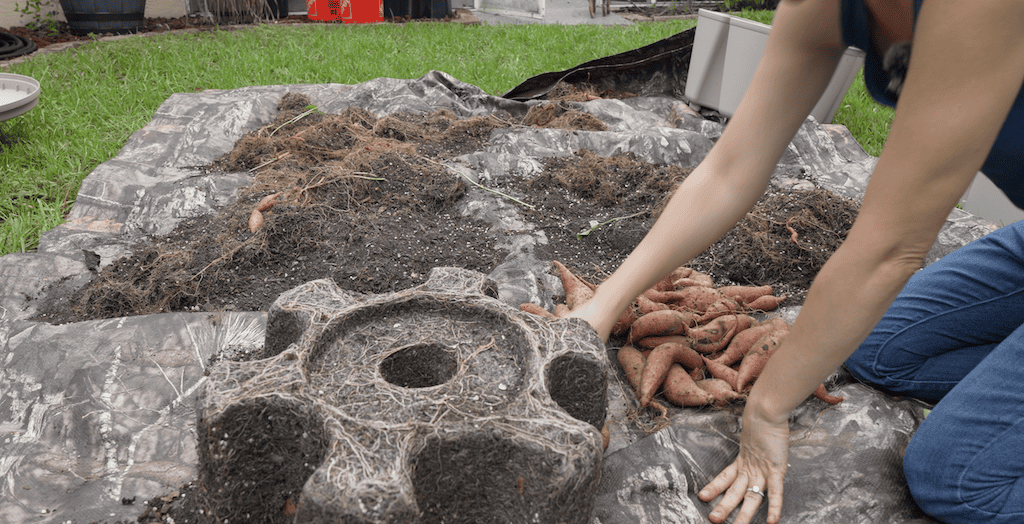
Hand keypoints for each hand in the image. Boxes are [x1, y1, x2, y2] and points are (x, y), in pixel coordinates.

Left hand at [699, 404, 788, 523]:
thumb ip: (752, 449)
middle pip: (735, 492)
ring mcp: (762, 470)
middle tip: (712, 520)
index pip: (724, 478)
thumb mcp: (753, 439)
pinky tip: (771, 521)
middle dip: (724, 507)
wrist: (766, 411)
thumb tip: (753, 447)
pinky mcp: (776, 469)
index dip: (714, 488)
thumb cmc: (762, 422)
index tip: (702, 497)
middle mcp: (750, 469)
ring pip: (751, 497)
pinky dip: (774, 507)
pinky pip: (776, 492)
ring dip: (742, 514)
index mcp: (743, 461)